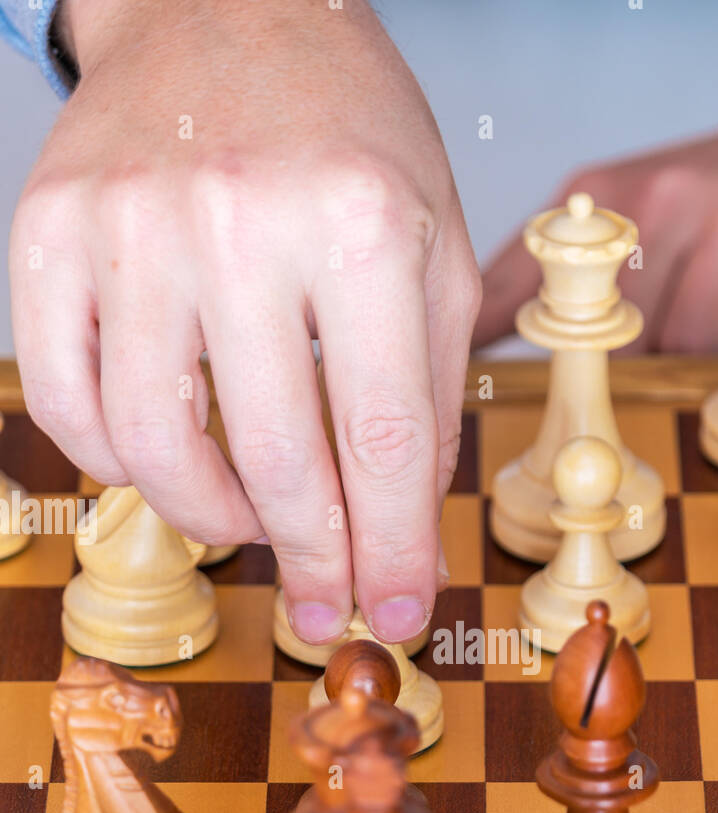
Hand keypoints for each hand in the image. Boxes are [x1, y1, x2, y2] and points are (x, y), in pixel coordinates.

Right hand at [11, 0, 479, 644]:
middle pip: (276, 462)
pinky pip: (66, 403)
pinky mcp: (48, 233)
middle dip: (314, 560)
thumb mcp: (432, 249)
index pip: (381, 439)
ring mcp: (128, 225)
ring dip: (217, 521)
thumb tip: (400, 538)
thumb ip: (427, 397)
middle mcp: (237, 220)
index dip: (392, 549)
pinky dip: (119, 464)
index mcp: (360, 222)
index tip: (401, 611)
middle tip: (327, 605)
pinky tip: (170, 462)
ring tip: (255, 523)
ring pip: (156, 452)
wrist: (224, 10)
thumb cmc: (346, 136)